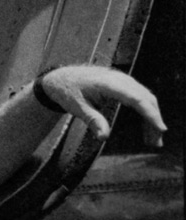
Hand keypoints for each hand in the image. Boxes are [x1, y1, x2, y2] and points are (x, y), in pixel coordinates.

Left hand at [39, 65, 166, 145]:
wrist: (60, 77)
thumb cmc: (67, 91)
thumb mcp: (76, 108)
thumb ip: (92, 121)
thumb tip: (104, 137)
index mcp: (107, 83)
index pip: (136, 99)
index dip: (150, 114)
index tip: (160, 128)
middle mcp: (119, 79)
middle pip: (145, 98)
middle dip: (154, 120)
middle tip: (156, 142)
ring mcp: (123, 80)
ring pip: (145, 98)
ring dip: (152, 117)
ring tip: (153, 139)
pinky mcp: (123, 84)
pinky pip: (139, 96)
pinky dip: (145, 111)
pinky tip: (146, 127)